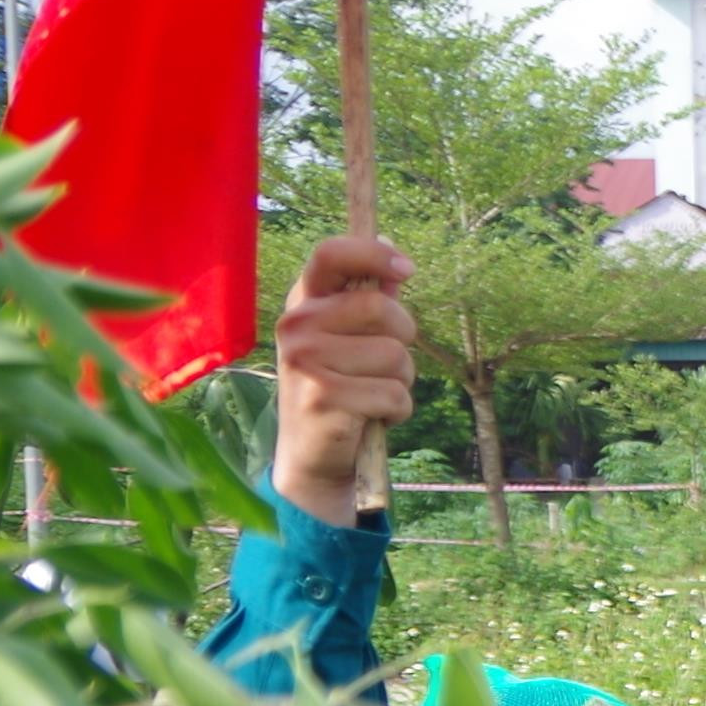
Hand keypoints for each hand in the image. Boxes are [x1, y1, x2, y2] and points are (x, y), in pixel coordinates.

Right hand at [272, 235, 416, 524]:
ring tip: (372, 393)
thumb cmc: (340, 385)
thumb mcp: (349, 337)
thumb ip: (371, 297)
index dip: (375, 254)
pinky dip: (397, 410)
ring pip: (395, 356)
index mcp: (303, 302)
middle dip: (403, 339)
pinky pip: (394, 395)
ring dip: (401, 381)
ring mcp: (305, 361)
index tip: (409, 269)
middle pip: (382, 308)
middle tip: (384, 362)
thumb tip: (393, 254)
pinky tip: (371, 417)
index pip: (332, 253)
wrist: (312, 452)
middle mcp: (296, 325)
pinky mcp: (323, 397)